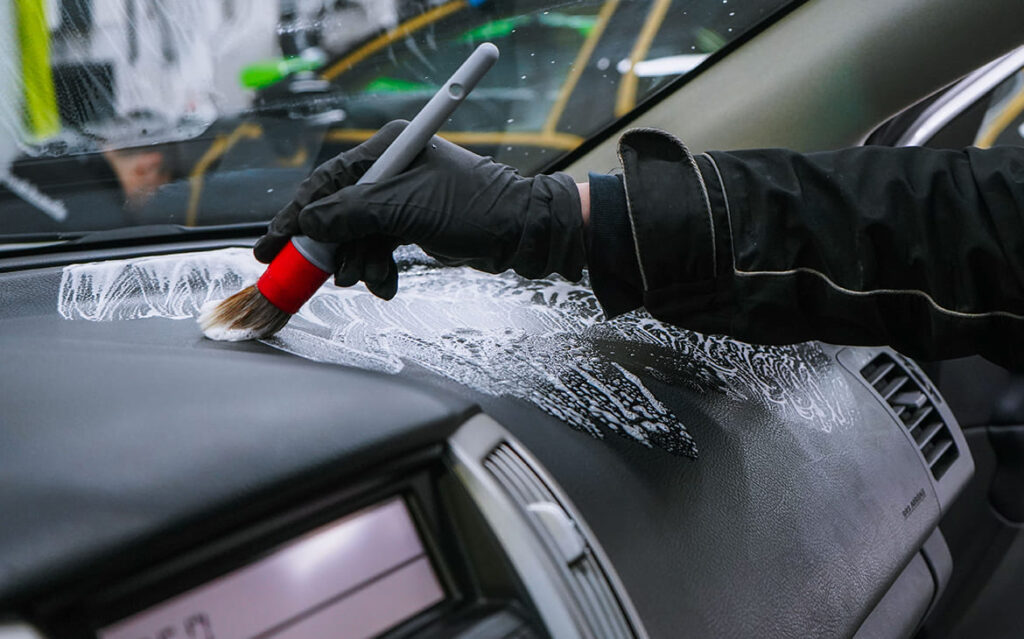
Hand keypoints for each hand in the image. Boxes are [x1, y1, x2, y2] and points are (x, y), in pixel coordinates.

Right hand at [254, 121, 585, 298]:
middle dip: (334, 249)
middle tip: (325, 275)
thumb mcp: (406, 208)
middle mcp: (391, 170)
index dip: (297, 215)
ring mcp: (401, 200)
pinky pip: (378, 250)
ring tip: (373, 280)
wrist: (520, 233)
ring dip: (360, 264)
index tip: (272, 245)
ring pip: (358, 237)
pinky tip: (386, 283)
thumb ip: (352, 215)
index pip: (327, 182)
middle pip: (339, 213)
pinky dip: (378, 270)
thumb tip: (308, 225)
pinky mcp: (412, 226)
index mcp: (388, 150)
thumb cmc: (473, 208)